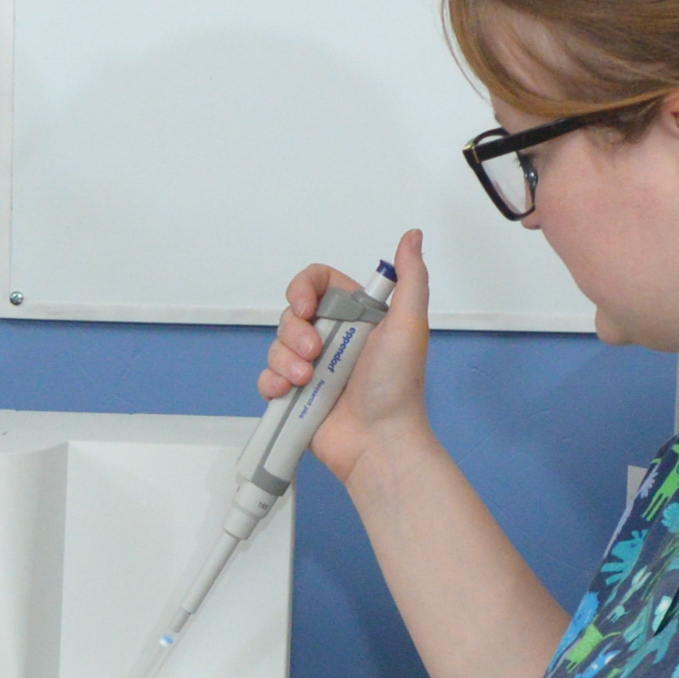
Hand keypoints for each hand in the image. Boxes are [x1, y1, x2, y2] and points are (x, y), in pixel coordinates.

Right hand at [261, 228, 430, 485]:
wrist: (379, 442)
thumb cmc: (397, 386)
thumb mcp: (410, 325)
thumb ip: (411, 278)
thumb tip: (411, 235)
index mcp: (356, 317)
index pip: (317, 283)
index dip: (304, 288)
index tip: (306, 305)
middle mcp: (332, 338)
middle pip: (291, 314)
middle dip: (295, 331)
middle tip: (315, 353)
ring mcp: (311, 368)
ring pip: (276, 345)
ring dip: (286, 360)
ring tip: (306, 380)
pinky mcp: (294, 395)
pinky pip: (267, 377)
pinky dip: (273, 382)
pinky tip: (289, 392)